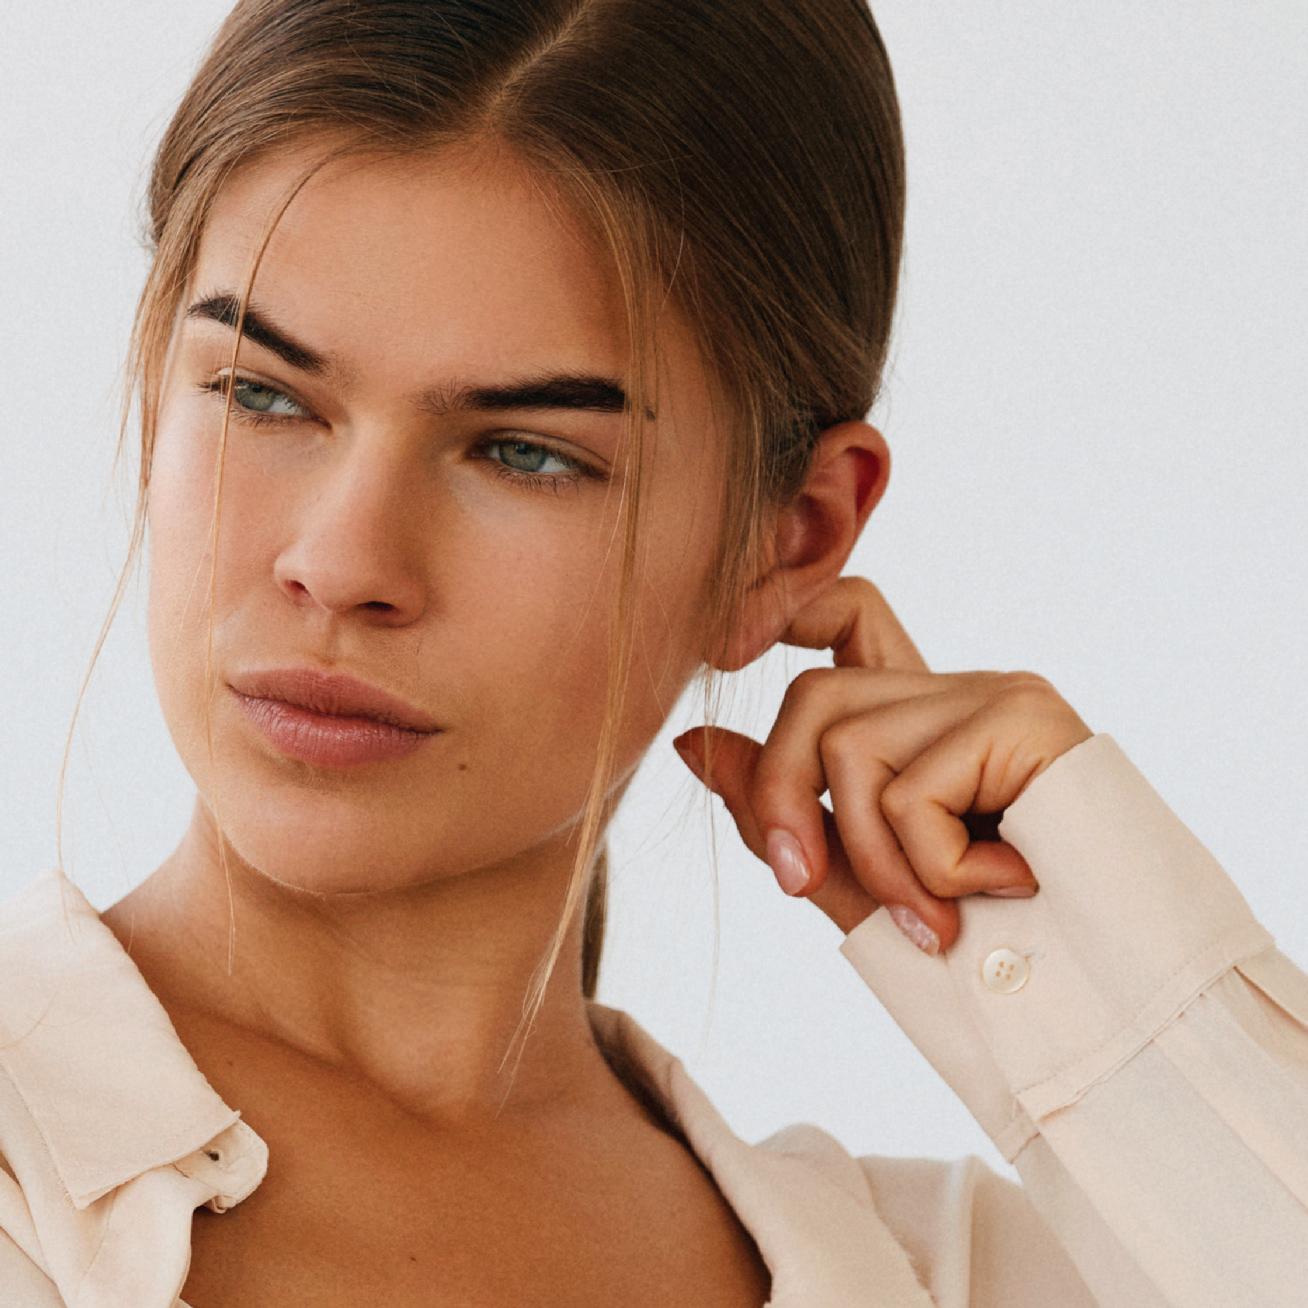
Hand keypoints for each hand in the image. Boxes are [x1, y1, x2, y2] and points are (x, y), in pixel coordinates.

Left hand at [672, 576, 1093, 953]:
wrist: (1105, 1006)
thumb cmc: (986, 953)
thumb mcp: (855, 877)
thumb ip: (780, 808)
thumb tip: (693, 741)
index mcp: (922, 722)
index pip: (847, 610)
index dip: (782, 605)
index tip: (723, 644)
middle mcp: (958, 692)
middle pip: (815, 693)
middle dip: (775, 796)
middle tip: (797, 884)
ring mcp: (994, 696)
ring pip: (846, 741)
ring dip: (870, 860)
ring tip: (932, 921)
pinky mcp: (1024, 718)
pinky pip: (910, 787)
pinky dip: (928, 868)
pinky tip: (996, 891)